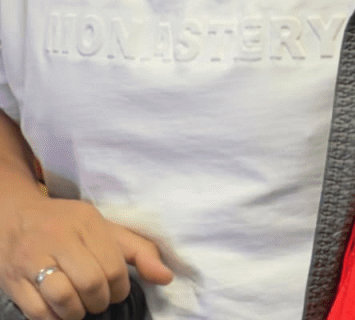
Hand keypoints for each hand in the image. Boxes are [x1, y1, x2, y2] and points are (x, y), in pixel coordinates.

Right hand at [0, 193, 171, 319]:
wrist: (16, 217)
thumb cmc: (67, 226)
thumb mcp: (104, 229)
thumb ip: (137, 250)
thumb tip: (167, 277)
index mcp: (86, 221)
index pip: (113, 265)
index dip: (119, 288)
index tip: (116, 291)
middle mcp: (59, 237)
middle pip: (90, 282)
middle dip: (99, 301)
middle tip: (98, 302)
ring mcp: (33, 258)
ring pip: (63, 297)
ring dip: (77, 312)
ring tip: (79, 307)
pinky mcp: (14, 279)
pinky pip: (38, 311)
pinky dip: (54, 319)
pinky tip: (60, 310)